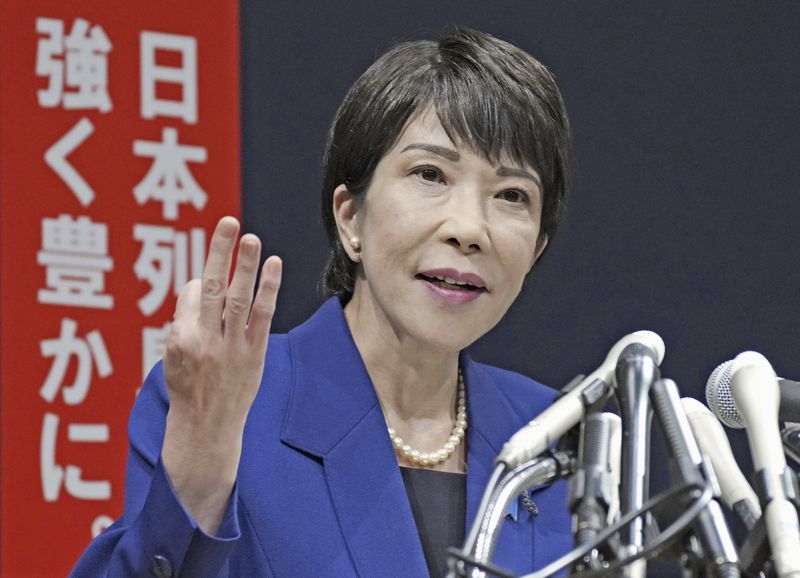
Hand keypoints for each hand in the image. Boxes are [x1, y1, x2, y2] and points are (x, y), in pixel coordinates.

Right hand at [160, 216, 281, 533]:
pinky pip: (263, 316)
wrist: (206, 429)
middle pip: (212, 287)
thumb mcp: (171, 355)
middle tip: (229, 222)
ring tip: (252, 238)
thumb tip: (202, 283)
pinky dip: (269, 289)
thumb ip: (184, 319)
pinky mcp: (255, 354)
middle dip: (220, 252)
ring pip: (239, 298)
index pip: (192, 294)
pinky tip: (274, 264)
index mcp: (179, 338)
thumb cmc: (187, 385)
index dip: (200, 284)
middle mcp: (205, 340)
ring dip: (247, 266)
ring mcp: (232, 347)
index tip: (205, 284)